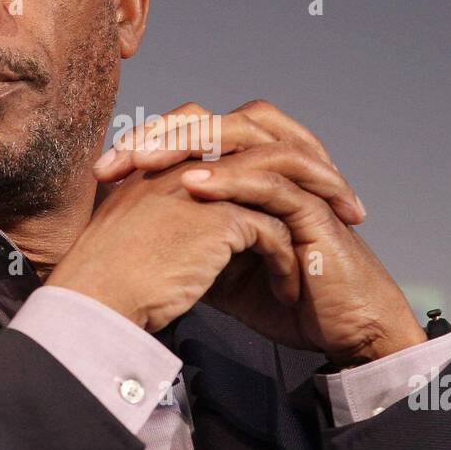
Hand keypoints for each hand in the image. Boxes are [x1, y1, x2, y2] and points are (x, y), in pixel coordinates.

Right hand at [48, 158, 301, 335]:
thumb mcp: (138, 230)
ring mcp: (203, 186)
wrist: (94, 299)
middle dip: (304, 180)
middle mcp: (184, 162)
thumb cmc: (106, 276)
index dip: (265, 170)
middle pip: (263, 152)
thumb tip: (196, 229)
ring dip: (302, 223)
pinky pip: (271, 230)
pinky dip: (286, 261)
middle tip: (327, 213)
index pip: (230, 143)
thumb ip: (169, 214)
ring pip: (277, 190)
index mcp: (163, 159)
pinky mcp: (219, 217)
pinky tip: (289, 289)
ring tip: (316, 256)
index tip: (292, 201)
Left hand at [93, 100, 427, 365]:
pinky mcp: (319, 209)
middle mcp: (281, 166)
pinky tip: (193, 186)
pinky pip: (275, 181)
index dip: (152, 141)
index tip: (103, 170)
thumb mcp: (223, 265)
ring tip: (145, 159)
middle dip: (167, 131)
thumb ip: (190, 239)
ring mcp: (303, 182)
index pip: (201, 133)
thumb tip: (133, 236)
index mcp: (257, 171)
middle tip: (120, 154)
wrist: (346, 329)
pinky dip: (232, 178)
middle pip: (223, 120)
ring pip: (250, 135)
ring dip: (194, 143)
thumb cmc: (292, 294)